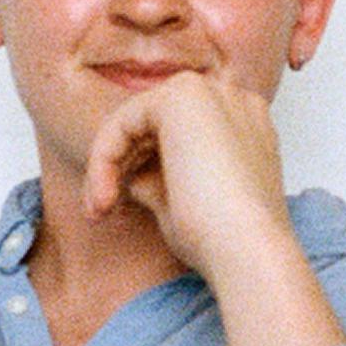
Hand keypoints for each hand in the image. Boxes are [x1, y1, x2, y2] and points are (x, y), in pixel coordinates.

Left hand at [81, 71, 291, 289]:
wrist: (247, 252)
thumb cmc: (223, 241)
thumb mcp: (183, 206)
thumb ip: (158, 180)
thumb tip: (132, 174)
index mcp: (244, 126)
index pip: (175, 133)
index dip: (139, 167)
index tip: (115, 208)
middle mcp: (232, 101)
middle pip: (153, 122)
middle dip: (118, 164)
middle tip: (99, 210)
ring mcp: (212, 92)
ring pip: (135, 118)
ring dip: (108, 162)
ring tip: (99, 208)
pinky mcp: (184, 95)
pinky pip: (124, 119)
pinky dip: (105, 156)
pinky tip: (104, 194)